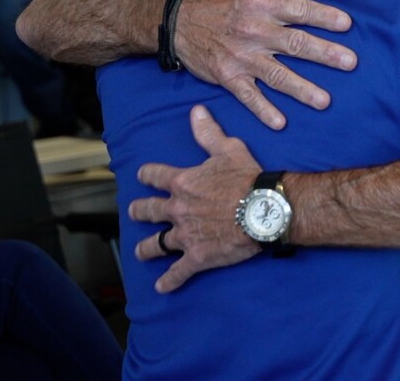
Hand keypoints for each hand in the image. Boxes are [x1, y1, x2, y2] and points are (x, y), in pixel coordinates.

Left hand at [128, 105, 261, 292]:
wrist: (264, 209)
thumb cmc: (247, 177)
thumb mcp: (228, 148)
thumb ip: (207, 132)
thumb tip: (196, 110)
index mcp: (182, 182)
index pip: (154, 176)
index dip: (146, 175)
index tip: (142, 176)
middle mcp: (177, 209)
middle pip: (148, 211)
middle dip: (139, 211)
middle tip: (135, 212)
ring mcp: (185, 235)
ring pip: (157, 243)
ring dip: (146, 248)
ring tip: (140, 251)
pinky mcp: (197, 257)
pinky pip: (178, 272)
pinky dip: (169, 281)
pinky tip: (161, 287)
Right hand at [173, 0, 355, 129]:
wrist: (175, 20)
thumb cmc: (215, 0)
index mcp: (261, 5)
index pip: (299, 10)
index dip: (324, 16)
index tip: (347, 24)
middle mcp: (254, 31)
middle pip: (295, 43)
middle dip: (324, 53)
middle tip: (350, 62)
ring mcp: (242, 56)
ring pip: (277, 74)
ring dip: (301, 88)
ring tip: (324, 101)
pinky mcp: (228, 76)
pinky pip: (248, 96)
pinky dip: (263, 110)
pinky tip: (280, 123)